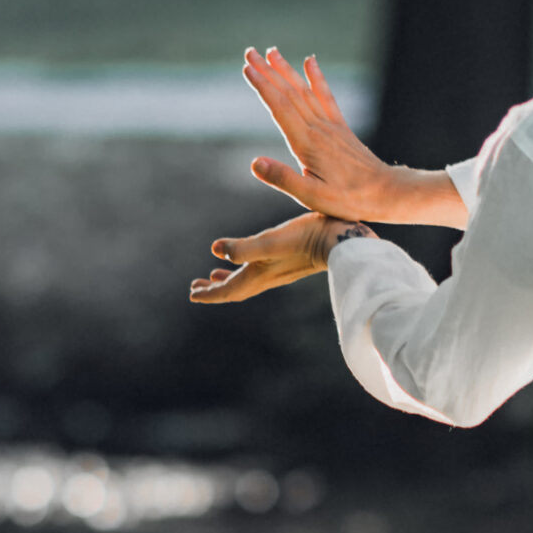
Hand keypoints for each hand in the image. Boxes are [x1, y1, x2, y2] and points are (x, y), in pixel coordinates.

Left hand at [189, 213, 373, 304]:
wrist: (341, 241)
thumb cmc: (306, 238)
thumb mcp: (271, 240)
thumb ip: (243, 248)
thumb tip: (215, 250)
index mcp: (258, 275)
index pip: (228, 291)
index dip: (209, 294)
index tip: (192, 294)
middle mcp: (266, 277)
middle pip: (234, 289)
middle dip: (214, 289)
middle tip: (196, 288)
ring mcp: (278, 272)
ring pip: (245, 281)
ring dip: (228, 281)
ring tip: (213, 277)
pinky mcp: (287, 263)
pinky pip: (257, 272)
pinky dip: (244, 270)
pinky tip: (248, 261)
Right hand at [241, 48, 464, 227]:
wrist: (386, 193)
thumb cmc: (347, 199)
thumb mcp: (310, 196)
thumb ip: (282, 178)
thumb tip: (254, 163)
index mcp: (307, 143)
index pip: (279, 108)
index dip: (262, 86)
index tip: (247, 68)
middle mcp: (318, 128)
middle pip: (289, 93)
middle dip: (267, 72)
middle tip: (249, 52)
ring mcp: (331, 126)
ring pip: (304, 91)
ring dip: (286, 70)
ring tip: (271, 52)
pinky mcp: (341, 128)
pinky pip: (326, 96)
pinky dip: (316, 77)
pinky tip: (310, 61)